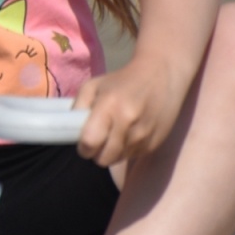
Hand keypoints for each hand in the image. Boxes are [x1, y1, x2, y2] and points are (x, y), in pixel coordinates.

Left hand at [72, 57, 188, 166]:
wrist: (162, 75)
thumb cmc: (123, 80)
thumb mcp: (94, 85)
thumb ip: (78, 107)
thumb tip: (72, 132)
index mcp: (110, 106)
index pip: (90, 143)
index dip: (83, 147)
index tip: (84, 141)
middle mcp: (128, 123)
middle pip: (103, 159)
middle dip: (97, 152)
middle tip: (99, 139)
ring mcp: (143, 135)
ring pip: (118, 160)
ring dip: (112, 151)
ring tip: (115, 133)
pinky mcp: (155, 143)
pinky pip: (132, 156)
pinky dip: (127, 149)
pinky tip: (130, 133)